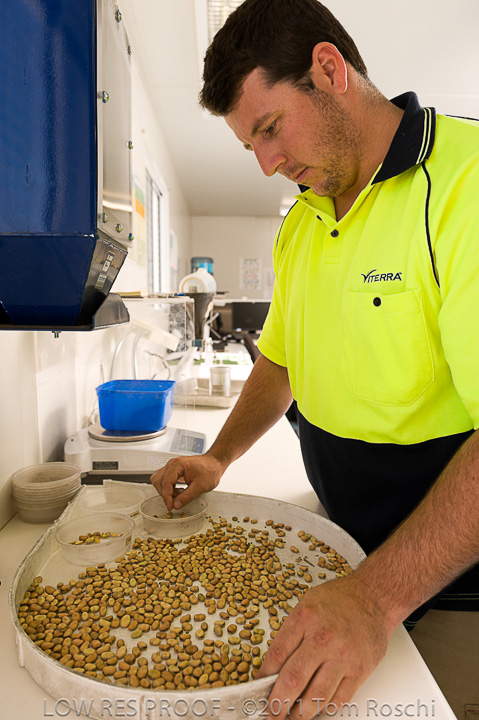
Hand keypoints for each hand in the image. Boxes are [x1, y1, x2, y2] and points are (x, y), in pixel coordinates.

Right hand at [150, 452, 223, 510]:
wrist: (215, 463)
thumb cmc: (210, 470)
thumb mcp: (200, 486)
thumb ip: (187, 496)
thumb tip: (176, 504)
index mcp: (178, 465)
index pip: (165, 482)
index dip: (167, 497)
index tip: (170, 506)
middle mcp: (173, 464)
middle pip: (159, 481)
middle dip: (165, 494)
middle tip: (174, 502)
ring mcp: (172, 466)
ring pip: (159, 479)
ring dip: (165, 490)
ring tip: (176, 496)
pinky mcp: (174, 469)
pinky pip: (164, 479)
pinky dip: (167, 487)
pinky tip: (176, 491)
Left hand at [256, 575, 391, 719]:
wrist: (373, 597)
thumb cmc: (339, 599)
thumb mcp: (306, 605)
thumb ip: (290, 634)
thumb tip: (273, 665)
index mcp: (305, 619)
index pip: (276, 655)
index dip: (263, 677)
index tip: (258, 688)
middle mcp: (323, 638)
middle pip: (293, 680)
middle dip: (277, 703)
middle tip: (271, 714)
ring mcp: (343, 656)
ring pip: (316, 697)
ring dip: (300, 713)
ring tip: (292, 716)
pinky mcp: (360, 670)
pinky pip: (339, 700)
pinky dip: (325, 709)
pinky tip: (316, 707)